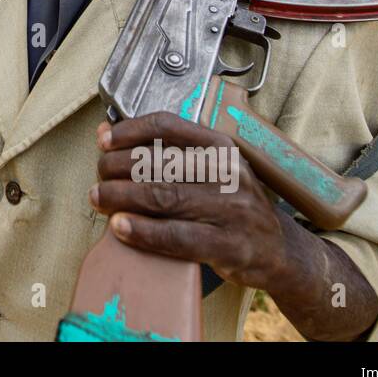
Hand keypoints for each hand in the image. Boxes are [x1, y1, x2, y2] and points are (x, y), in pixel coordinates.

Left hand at [88, 111, 293, 292]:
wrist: (278, 249)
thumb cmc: (232, 204)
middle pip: (158, 163)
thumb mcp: (211, 169)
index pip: (168, 126)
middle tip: (99, 176)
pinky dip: (143, 231)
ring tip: (99, 197)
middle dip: (117, 167)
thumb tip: (106, 134)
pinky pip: (177, 236)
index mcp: (221, 148)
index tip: (104, 141)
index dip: (129, 131)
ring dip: (121, 196)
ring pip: (163, 197)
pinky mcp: (228, 246)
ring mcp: (231, 210)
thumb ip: (165, 152)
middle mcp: (228, 173)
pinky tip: (119, 227)